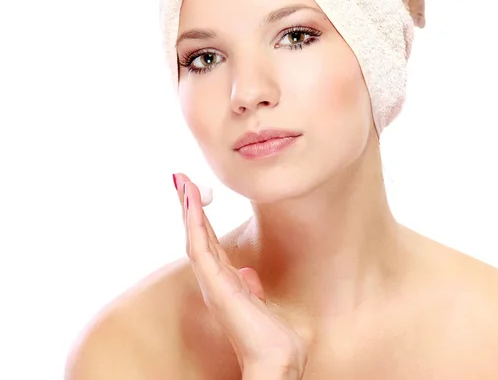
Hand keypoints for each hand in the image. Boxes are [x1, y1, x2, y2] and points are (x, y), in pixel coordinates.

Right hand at [172, 173, 307, 377]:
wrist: (276, 358)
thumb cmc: (271, 336)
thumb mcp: (262, 303)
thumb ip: (251, 288)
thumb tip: (248, 273)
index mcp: (224, 283)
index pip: (209, 244)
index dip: (201, 219)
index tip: (195, 195)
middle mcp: (214, 281)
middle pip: (197, 236)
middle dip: (189, 207)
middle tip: (181, 179)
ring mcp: (213, 282)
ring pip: (195, 237)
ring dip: (189, 209)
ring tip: (183, 183)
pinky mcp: (216, 284)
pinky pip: (199, 247)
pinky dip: (194, 223)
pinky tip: (192, 203)